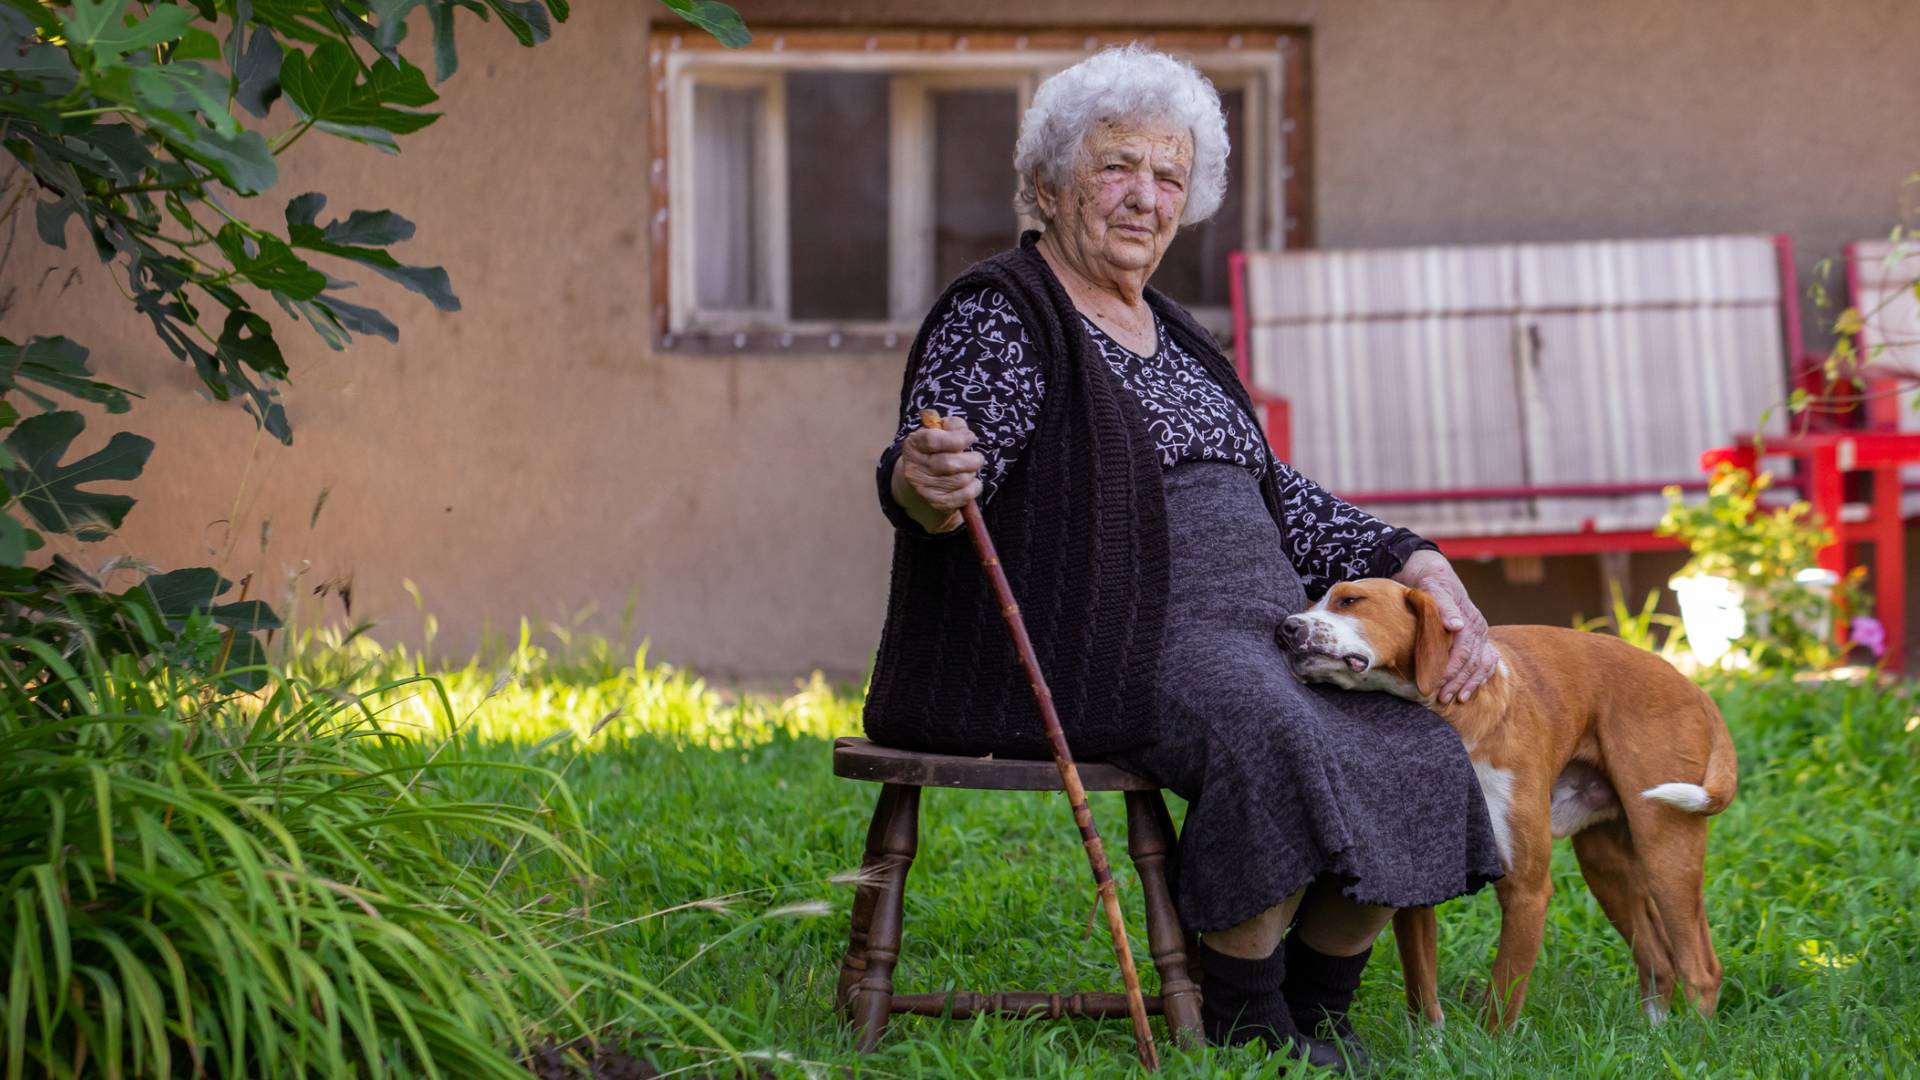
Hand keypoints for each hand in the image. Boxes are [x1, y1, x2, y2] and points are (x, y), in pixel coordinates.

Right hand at [892, 414, 984, 532]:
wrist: (921, 479)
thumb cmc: (936, 450)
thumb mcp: (939, 431)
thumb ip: (952, 425)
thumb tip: (962, 431)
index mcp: (913, 445)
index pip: (933, 441)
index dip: (957, 438)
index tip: (970, 437)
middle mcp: (914, 468)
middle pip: (950, 464)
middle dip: (972, 459)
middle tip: (976, 457)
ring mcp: (924, 488)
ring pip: (961, 479)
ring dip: (972, 472)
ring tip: (969, 468)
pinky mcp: (937, 503)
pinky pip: (965, 495)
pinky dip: (975, 487)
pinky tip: (971, 482)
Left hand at [1393, 550, 1496, 703]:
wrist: (1435, 576)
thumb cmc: (1431, 585)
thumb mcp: (1433, 589)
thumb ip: (1444, 607)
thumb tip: (1456, 625)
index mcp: (1470, 620)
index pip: (1463, 651)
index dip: (1450, 669)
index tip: (1436, 683)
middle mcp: (1479, 628)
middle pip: (1471, 662)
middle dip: (1457, 681)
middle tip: (1441, 698)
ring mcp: (1481, 635)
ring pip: (1480, 665)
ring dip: (1468, 684)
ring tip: (1456, 699)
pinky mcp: (1478, 640)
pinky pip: (1485, 663)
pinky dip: (1478, 678)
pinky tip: (1467, 692)